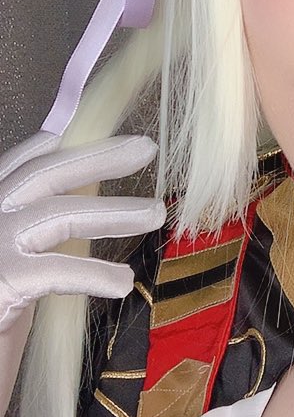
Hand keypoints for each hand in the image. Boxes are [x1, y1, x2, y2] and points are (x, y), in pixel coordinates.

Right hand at [0, 131, 165, 330]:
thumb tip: (78, 215)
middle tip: (146, 147)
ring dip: (113, 212)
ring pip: (55, 216)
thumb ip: (33, 246)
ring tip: (156, 214)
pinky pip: (53, 271)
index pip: (12, 170)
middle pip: (39, 177)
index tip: (74, 134)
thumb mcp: (10, 279)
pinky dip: (93, 274)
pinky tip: (122, 282)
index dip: (45, 148)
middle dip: (96, 157)